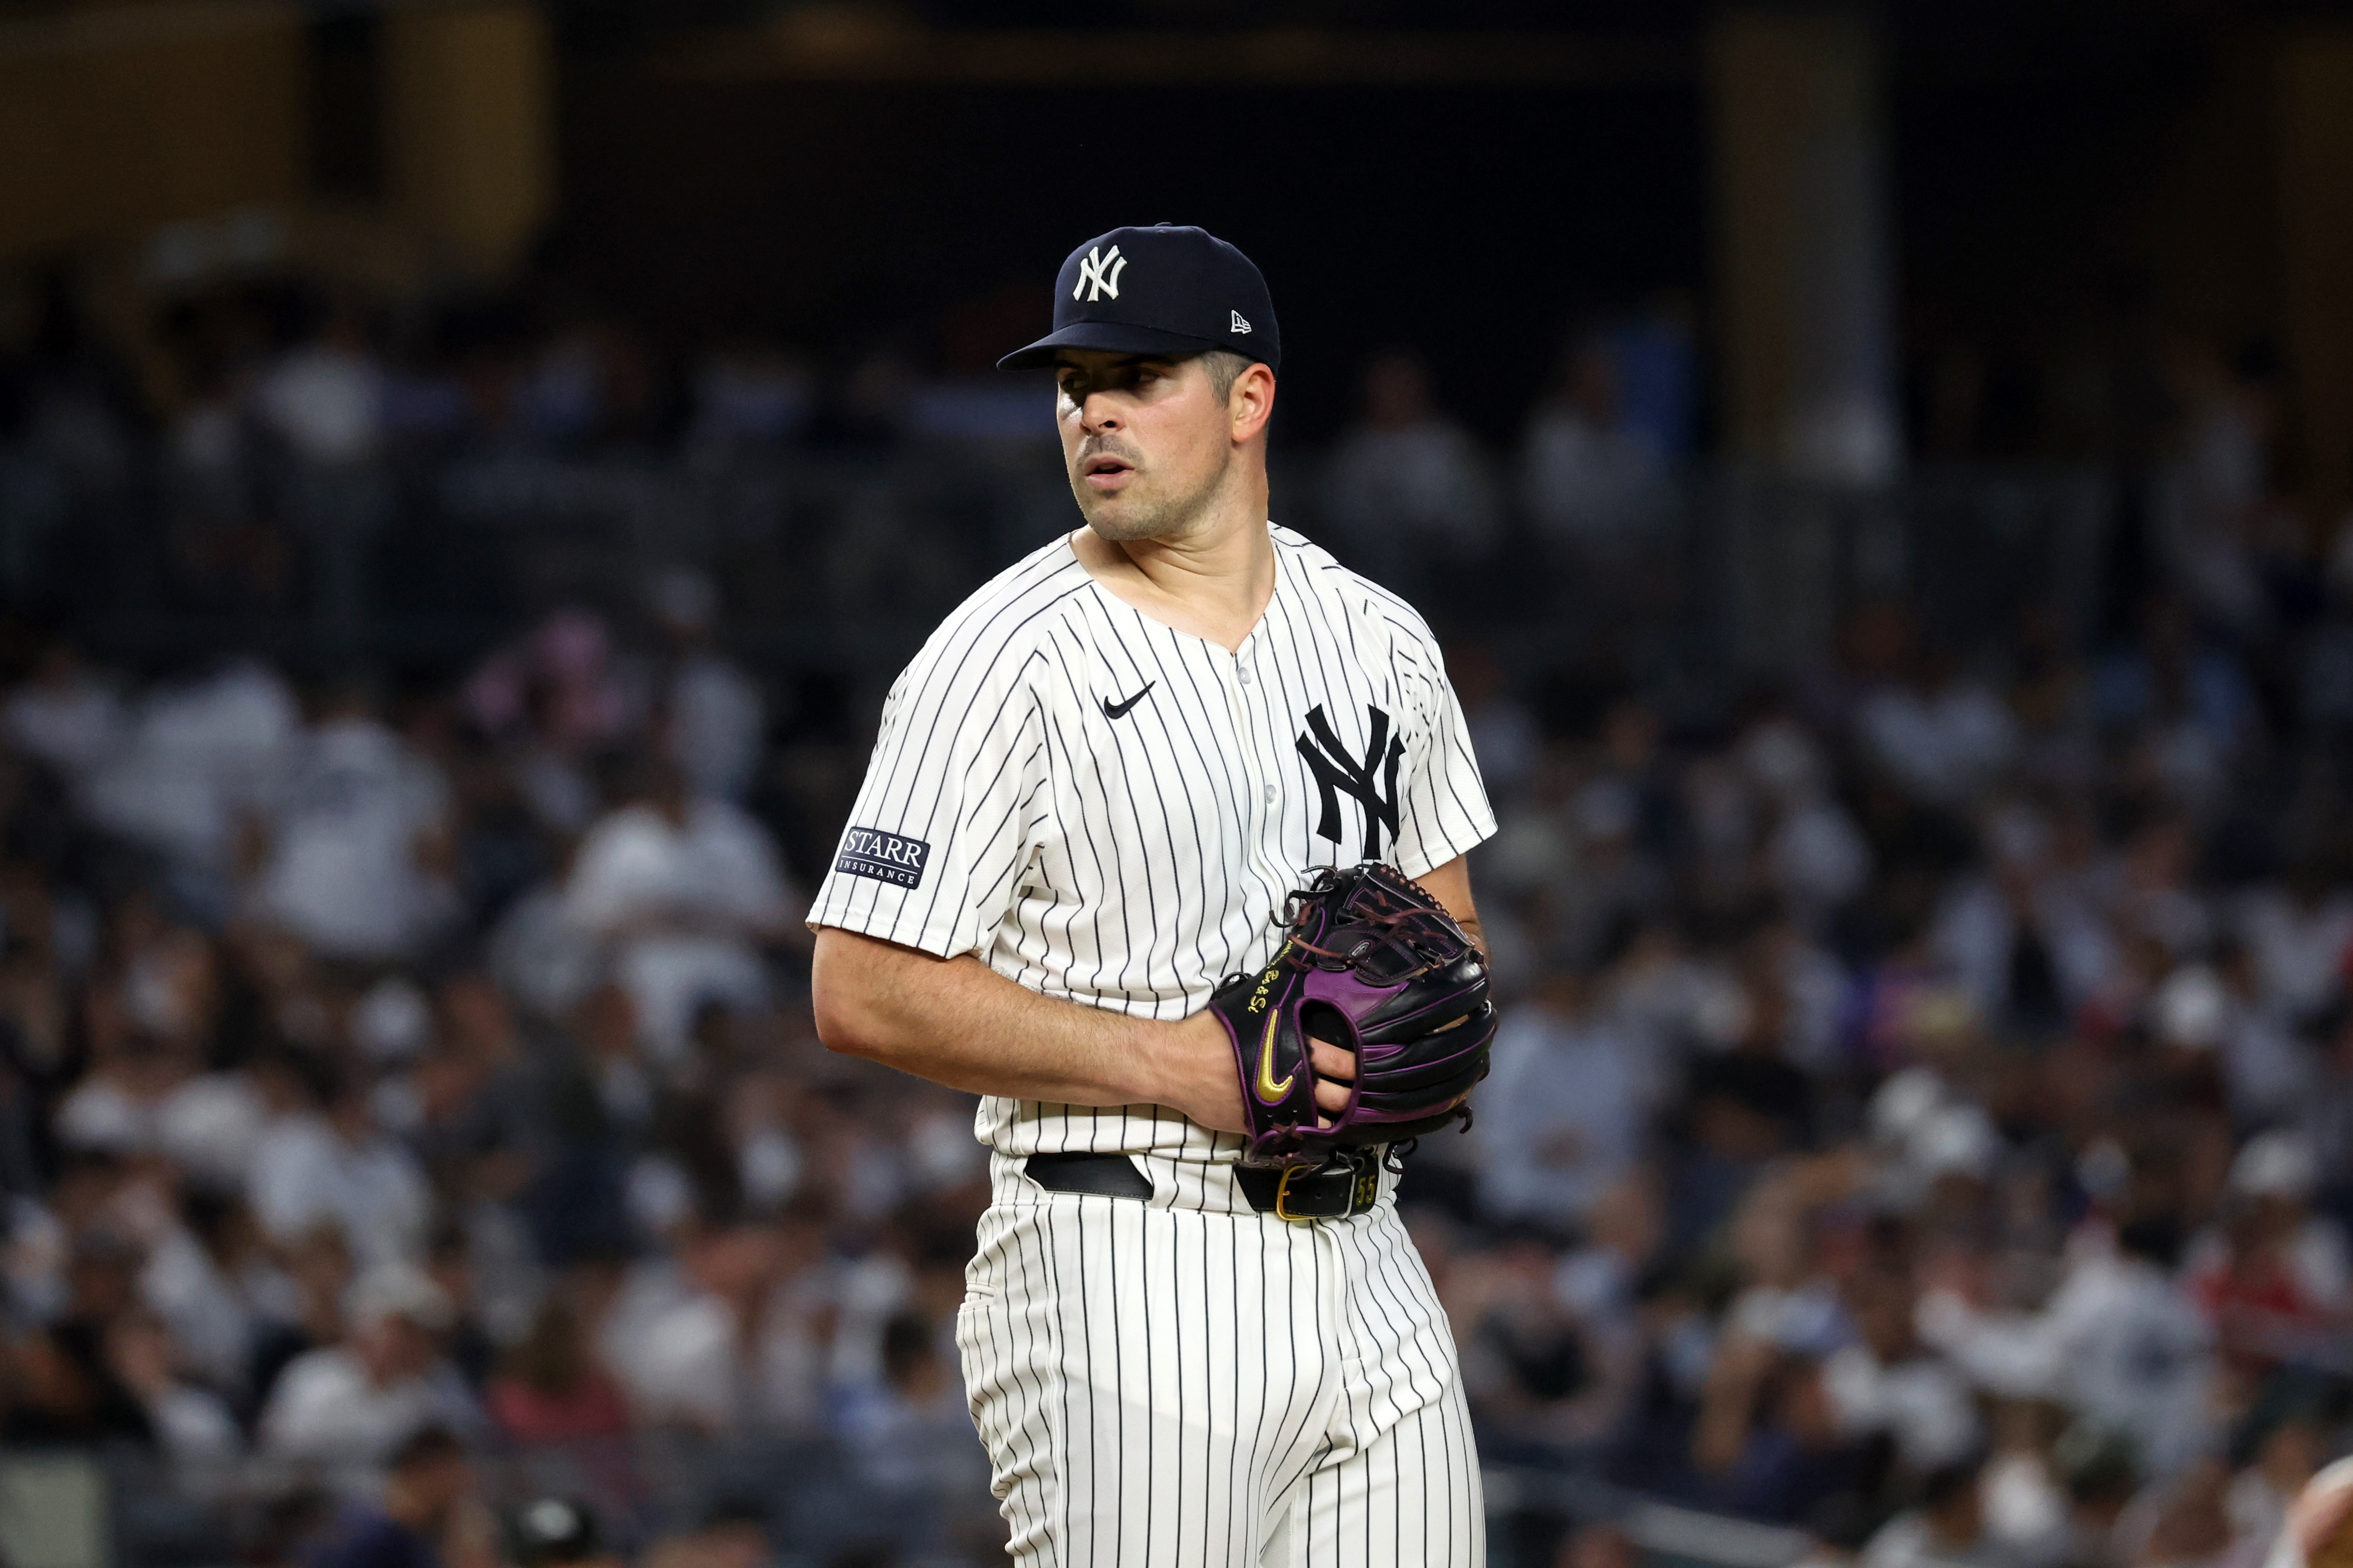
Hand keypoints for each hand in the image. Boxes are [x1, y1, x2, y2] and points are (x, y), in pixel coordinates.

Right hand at [1157, 1012, 1355, 1131]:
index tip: (1367, 1072)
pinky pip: (1292, 1136)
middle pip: (1338, 1098)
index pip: (1342, 1063)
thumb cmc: (1210, 1033)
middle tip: (1364, 1100)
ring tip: (1348, 1120)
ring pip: (1320, 1123)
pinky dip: (1306, 1136)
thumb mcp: (1252, 1011)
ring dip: (1335, 1121)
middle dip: (1353, 1099)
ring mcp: (1276, 1108)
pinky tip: (1316, 1135)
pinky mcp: (1260, 1128)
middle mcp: (1291, 1081)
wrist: (1175, 1066)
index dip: (1359, 1068)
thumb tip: (1295, 1000)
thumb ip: (1280, 1014)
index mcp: (1293, 1049)